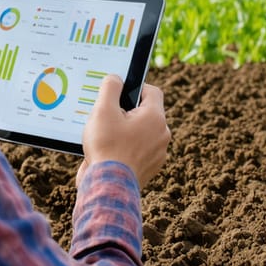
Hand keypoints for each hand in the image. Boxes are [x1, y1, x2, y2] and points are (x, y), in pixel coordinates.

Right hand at [77, 74, 169, 188]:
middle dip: (126, 112)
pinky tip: (109, 153)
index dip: (135, 87)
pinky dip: (126, 149)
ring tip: (106, 138)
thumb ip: (110, 88)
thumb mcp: (102, 110)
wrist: (109, 187)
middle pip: (146, 113)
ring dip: (126, 132)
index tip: (119, 93)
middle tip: (107, 117)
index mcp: (155, 117)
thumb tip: (115, 78)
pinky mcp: (150, 169)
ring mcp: (158, 154)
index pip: (152, 91)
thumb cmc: (106, 146)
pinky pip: (139, 151)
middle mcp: (162, 134)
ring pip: (142, 133)